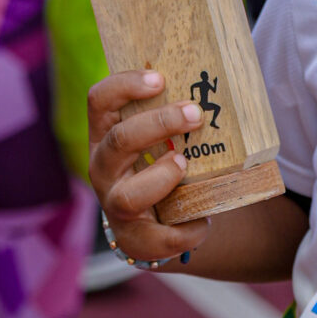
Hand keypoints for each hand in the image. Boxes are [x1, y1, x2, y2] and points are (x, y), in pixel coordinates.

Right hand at [87, 69, 208, 268]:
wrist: (154, 227)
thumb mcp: (155, 142)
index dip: (124, 86)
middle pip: (119, 141)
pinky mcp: (134, 239)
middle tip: (195, 114)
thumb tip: (217, 88)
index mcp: (104, 136)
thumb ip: (170, 120)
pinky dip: (187, 229)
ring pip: (129, 194)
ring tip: (187, 167)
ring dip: (163, 178)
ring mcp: (115, 205)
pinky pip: (161, 237)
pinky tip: (203, 221)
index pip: (99, 101)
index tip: (160, 78)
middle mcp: (103, 168)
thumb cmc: (159, 170)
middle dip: (158, 124)